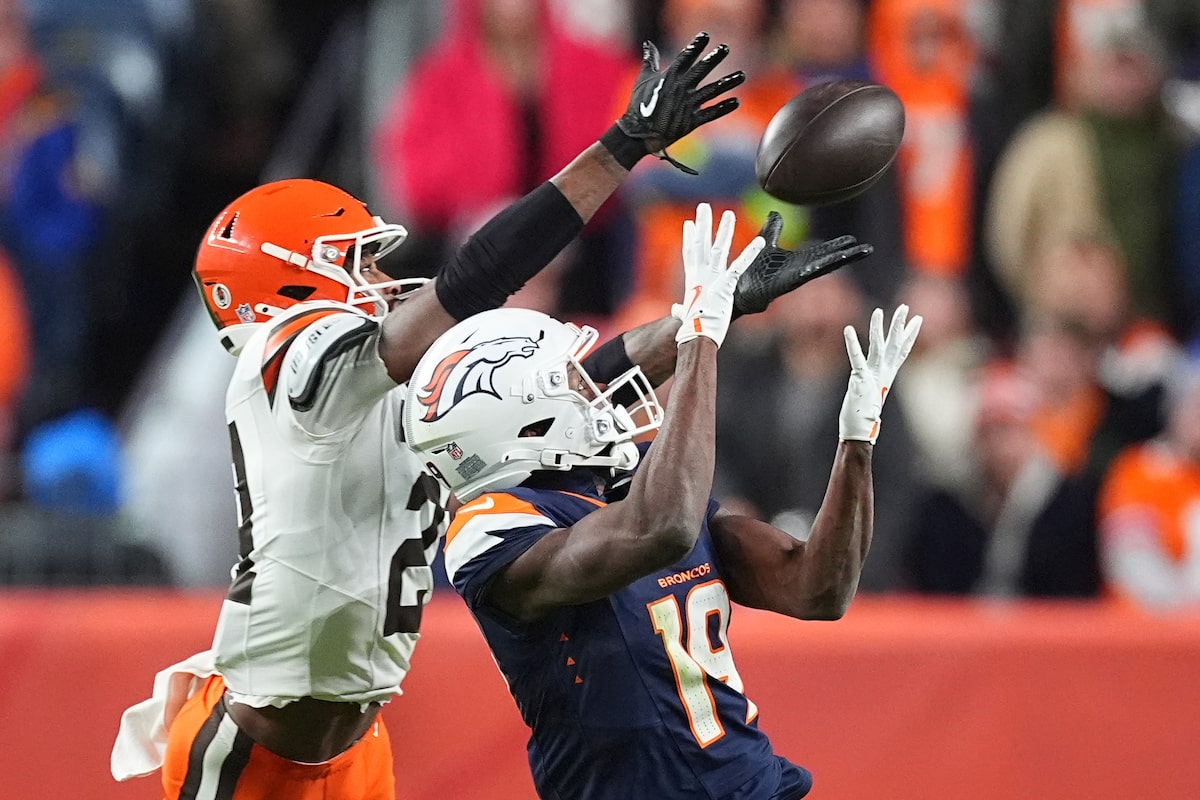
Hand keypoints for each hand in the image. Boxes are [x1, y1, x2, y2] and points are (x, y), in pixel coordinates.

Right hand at [616, 32, 745, 173]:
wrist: (638, 134)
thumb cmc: (639, 106)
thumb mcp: (643, 80)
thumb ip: (649, 61)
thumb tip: (648, 44)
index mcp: (669, 78)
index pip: (685, 57)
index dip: (695, 46)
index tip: (705, 36)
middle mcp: (680, 89)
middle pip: (701, 70)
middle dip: (714, 58)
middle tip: (725, 48)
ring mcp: (687, 105)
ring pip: (711, 91)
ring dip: (728, 83)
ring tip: (741, 75)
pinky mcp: (690, 121)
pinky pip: (710, 113)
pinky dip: (723, 107)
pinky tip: (736, 101)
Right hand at [676, 203, 764, 346]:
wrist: (696, 336)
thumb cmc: (692, 328)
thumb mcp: (685, 315)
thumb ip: (680, 310)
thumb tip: (675, 310)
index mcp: (693, 281)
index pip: (690, 254)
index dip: (690, 237)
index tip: (689, 223)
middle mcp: (701, 276)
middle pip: (701, 244)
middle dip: (702, 224)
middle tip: (703, 206)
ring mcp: (712, 279)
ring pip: (718, 249)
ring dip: (724, 231)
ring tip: (728, 213)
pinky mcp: (725, 286)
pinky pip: (739, 266)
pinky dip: (750, 253)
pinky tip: (760, 241)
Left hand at [733, 211, 874, 316]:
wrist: (739, 289)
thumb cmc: (752, 271)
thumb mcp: (765, 243)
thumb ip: (772, 229)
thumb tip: (775, 213)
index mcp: (798, 261)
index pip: (822, 252)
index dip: (837, 246)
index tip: (852, 239)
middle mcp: (801, 269)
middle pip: (830, 260)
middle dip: (849, 254)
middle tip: (868, 248)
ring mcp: (797, 276)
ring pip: (825, 266)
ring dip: (843, 260)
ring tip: (862, 253)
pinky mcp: (789, 282)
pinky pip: (809, 273)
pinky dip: (822, 266)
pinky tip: (836, 261)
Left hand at [839, 305, 921, 442]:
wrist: (859, 432)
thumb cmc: (863, 417)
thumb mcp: (872, 398)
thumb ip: (874, 390)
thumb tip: (878, 394)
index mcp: (886, 375)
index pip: (900, 351)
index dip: (909, 335)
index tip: (917, 320)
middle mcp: (881, 372)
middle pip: (893, 344)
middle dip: (899, 325)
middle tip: (904, 307)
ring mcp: (872, 375)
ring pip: (878, 347)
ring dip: (878, 328)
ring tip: (879, 311)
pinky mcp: (860, 379)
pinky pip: (856, 358)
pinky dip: (852, 344)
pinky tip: (848, 329)